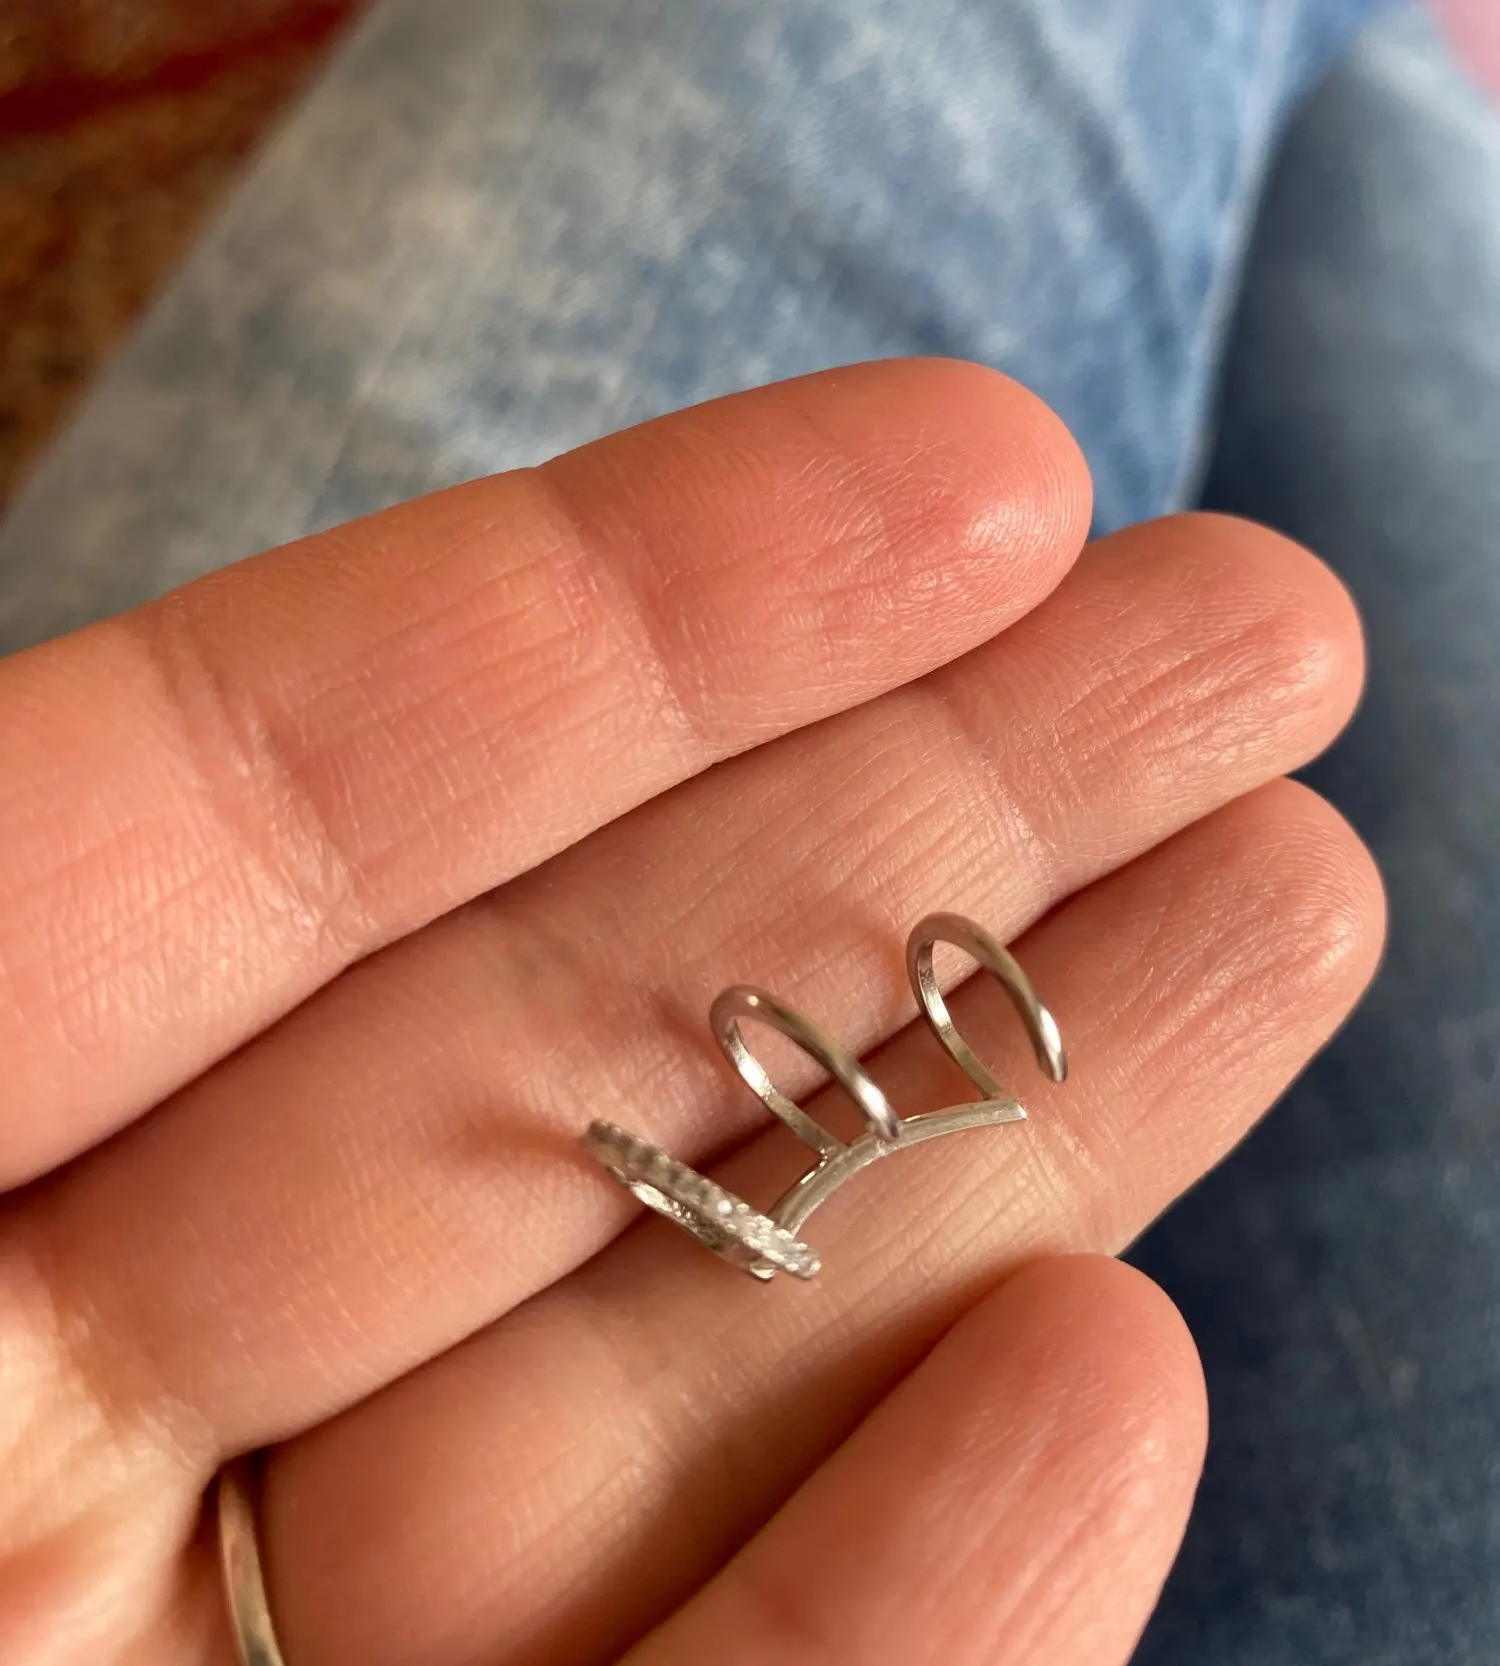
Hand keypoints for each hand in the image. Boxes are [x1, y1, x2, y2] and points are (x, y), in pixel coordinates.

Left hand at [0, 362, 1378, 1665]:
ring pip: (668, 1392)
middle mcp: (60, 1414)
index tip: (983, 471)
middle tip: (1242, 627)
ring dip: (996, 1166)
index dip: (616, 620)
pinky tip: (1106, 1373)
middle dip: (903, 819)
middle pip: (537, 1063)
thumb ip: (30, 903)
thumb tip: (459, 701)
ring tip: (1288, 894)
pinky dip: (903, 1619)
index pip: (243, 817)